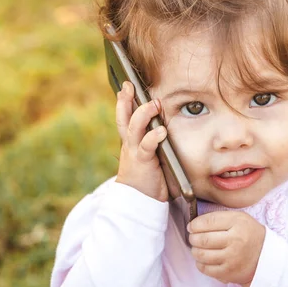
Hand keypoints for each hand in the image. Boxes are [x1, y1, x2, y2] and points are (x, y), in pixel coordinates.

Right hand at [115, 82, 168, 201]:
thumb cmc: (147, 177)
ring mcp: (134, 152)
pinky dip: (153, 137)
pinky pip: (147, 146)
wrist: (138, 200)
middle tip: (130, 86)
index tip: (126, 86)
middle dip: (125, 100)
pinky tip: (161, 130)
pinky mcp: (143, 162)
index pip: (124, 117)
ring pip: (134, 128)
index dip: (123, 101)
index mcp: (130, 141)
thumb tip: (164, 125)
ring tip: (154, 104)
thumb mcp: (147, 155)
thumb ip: (152, 141)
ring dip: (143, 114)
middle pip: (124, 118)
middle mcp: (129, 144)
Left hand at [187, 211, 265, 286]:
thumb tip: (194, 224)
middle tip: (193, 237)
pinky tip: (204, 259)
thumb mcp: (239, 218)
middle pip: (203, 239)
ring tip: (198, 248)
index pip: (208, 221)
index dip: (195, 224)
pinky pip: (205, 269)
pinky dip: (200, 263)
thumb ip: (218, 217)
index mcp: (238, 223)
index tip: (192, 226)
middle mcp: (235, 241)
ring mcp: (232, 259)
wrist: (266, 256)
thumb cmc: (249, 234)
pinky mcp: (228, 273)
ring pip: (201, 255)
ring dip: (195, 250)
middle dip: (193, 238)